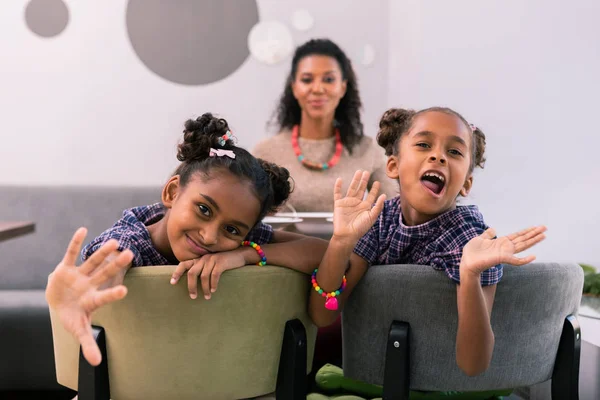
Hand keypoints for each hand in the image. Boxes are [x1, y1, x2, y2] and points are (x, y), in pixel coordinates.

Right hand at [46, 228, 132, 365]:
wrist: (58, 302)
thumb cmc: (72, 316)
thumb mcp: (77, 330)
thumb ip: (87, 344)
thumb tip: (96, 363)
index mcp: (92, 299)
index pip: (105, 295)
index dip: (113, 293)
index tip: (125, 289)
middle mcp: (90, 284)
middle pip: (104, 273)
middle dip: (115, 265)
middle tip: (130, 254)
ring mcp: (79, 275)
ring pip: (92, 261)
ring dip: (102, 252)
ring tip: (114, 241)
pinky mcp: (65, 268)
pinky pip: (71, 253)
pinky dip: (76, 243)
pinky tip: (84, 230)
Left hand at [170, 250, 245, 299]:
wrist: (239, 255)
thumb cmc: (224, 263)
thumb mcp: (211, 264)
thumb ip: (202, 270)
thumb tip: (193, 284)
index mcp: (199, 259)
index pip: (184, 264)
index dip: (177, 273)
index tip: (172, 283)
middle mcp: (203, 258)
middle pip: (192, 273)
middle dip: (191, 286)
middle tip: (193, 296)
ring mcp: (212, 259)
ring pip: (203, 276)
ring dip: (204, 289)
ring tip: (207, 297)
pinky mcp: (220, 262)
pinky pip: (214, 275)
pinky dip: (213, 284)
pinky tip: (214, 290)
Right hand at [332, 170, 385, 244]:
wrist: (347, 235)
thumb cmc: (360, 228)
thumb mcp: (372, 217)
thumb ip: (378, 206)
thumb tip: (384, 195)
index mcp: (365, 207)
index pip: (370, 195)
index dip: (374, 189)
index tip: (377, 182)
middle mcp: (356, 203)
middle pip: (361, 189)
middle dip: (364, 181)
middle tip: (367, 172)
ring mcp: (347, 203)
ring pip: (351, 189)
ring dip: (354, 180)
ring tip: (358, 172)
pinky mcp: (339, 204)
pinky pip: (337, 194)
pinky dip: (338, 187)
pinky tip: (340, 180)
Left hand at [461, 226, 546, 275]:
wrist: (467, 262)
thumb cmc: (472, 252)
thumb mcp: (480, 239)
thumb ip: (488, 235)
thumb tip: (493, 229)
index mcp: (501, 242)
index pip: (517, 235)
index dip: (526, 231)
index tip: (536, 226)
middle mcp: (506, 247)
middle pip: (523, 239)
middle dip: (534, 233)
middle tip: (545, 228)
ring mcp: (505, 253)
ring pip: (523, 246)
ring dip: (533, 241)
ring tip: (543, 236)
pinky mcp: (502, 259)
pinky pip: (516, 261)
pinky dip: (525, 260)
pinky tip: (533, 256)